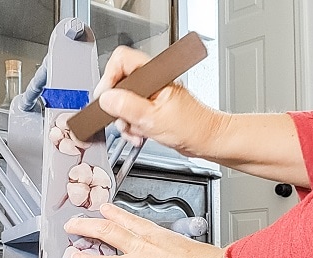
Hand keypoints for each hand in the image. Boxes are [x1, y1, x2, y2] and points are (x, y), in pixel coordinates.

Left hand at [64, 203, 246, 257]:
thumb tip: (171, 252)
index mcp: (155, 235)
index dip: (112, 213)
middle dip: (87, 227)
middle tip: (73, 225)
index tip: (102, 209)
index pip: (127, 220)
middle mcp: (142, 250)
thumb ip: (173, 247)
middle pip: (107, 233)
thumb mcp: (187, 244)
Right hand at [95, 46, 308, 186]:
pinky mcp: (151, 109)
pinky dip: (132, 127)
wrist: (206, 140)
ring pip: (123, 103)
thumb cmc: (192, 127)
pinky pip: (132, 115)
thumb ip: (126, 106)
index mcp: (154, 75)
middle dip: (117, 108)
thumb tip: (106, 98)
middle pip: (119, 85)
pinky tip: (140, 135)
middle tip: (123, 120)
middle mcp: (152, 82)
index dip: (109, 79)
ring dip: (125, 122)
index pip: (121, 61)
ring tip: (136, 131)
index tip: (106, 99)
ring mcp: (151, 96)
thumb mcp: (153, 118)